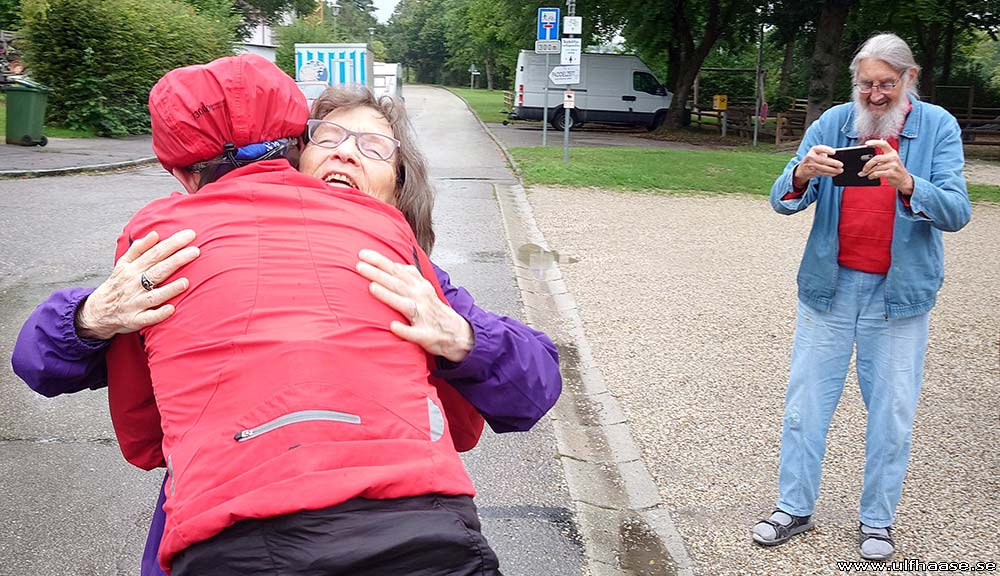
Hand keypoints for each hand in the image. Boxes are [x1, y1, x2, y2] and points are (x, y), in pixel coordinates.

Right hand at [76, 229, 199, 339]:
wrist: (98, 311)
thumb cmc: (117, 285)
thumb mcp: (122, 264)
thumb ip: (138, 249)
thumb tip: (154, 234)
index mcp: (132, 269)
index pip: (155, 253)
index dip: (172, 244)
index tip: (190, 235)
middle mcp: (134, 284)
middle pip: (157, 270)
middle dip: (177, 260)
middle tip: (195, 251)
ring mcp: (136, 302)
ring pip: (154, 295)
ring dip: (170, 289)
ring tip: (186, 282)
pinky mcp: (136, 319)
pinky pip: (149, 317)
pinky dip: (159, 313)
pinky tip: (171, 309)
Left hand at [356, 248, 473, 362]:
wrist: (457, 333)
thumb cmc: (434, 310)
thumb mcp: (425, 288)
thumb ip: (410, 275)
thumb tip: (393, 263)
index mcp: (419, 286)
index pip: (397, 270)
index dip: (380, 261)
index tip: (362, 254)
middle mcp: (421, 298)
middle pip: (397, 284)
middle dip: (378, 274)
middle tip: (359, 266)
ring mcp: (424, 316)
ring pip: (405, 304)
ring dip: (389, 296)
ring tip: (372, 288)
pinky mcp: (427, 335)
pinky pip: (414, 333)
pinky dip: (404, 329)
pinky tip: (393, 326)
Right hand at [792, 144, 840, 187]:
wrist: (804, 166)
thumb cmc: (815, 157)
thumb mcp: (819, 152)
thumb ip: (826, 153)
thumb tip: (837, 157)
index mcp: (814, 150)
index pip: (820, 148)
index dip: (827, 150)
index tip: (834, 152)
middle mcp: (811, 157)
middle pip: (822, 160)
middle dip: (832, 163)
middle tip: (841, 164)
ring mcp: (811, 165)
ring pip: (823, 168)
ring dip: (832, 170)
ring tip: (840, 170)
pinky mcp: (812, 171)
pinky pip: (822, 173)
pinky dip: (830, 173)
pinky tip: (835, 173)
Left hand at [863, 139, 914, 195]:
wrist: (904, 179)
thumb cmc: (894, 169)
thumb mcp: (890, 161)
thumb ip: (880, 159)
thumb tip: (865, 161)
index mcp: (892, 152)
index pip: (883, 144)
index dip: (875, 142)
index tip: (867, 143)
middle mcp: (893, 157)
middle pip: (876, 158)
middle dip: (867, 165)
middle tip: (863, 169)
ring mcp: (893, 165)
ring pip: (876, 167)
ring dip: (868, 172)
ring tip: (865, 174)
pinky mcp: (892, 173)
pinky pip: (877, 173)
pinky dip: (872, 176)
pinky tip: (871, 176)